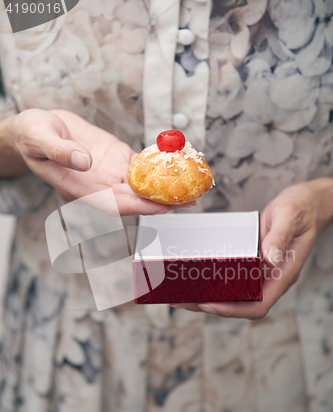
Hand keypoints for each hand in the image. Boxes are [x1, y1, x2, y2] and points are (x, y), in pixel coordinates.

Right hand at [6, 109, 195, 214]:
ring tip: (194, 185)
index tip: (162, 207)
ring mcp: (109, 174)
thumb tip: (85, 162)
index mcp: (79, 189)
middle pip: (135, 198)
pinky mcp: (117, 159)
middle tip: (191, 199)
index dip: (138, 207)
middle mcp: (99, 186)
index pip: (113, 204)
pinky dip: (159, 166)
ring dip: (166, 187)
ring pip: (142, 184)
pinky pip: (141, 165)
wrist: (38, 126)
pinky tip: (177, 164)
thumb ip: (60, 151)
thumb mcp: (40, 138)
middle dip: (162, 201)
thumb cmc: (32, 135)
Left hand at [171, 179, 332, 319]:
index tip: (209, 304)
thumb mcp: (289, 217)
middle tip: (184, 301)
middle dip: (213, 305)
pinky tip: (199, 275)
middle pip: (242, 304)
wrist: (308, 202)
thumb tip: (270, 259)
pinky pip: (236, 277)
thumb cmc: (303, 208)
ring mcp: (264, 271)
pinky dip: (216, 280)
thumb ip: (279, 237)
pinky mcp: (256, 262)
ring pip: (237, 294)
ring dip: (211, 295)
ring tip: (184, 294)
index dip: (233, 310)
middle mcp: (272, 277)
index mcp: (283, 274)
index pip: (258, 304)